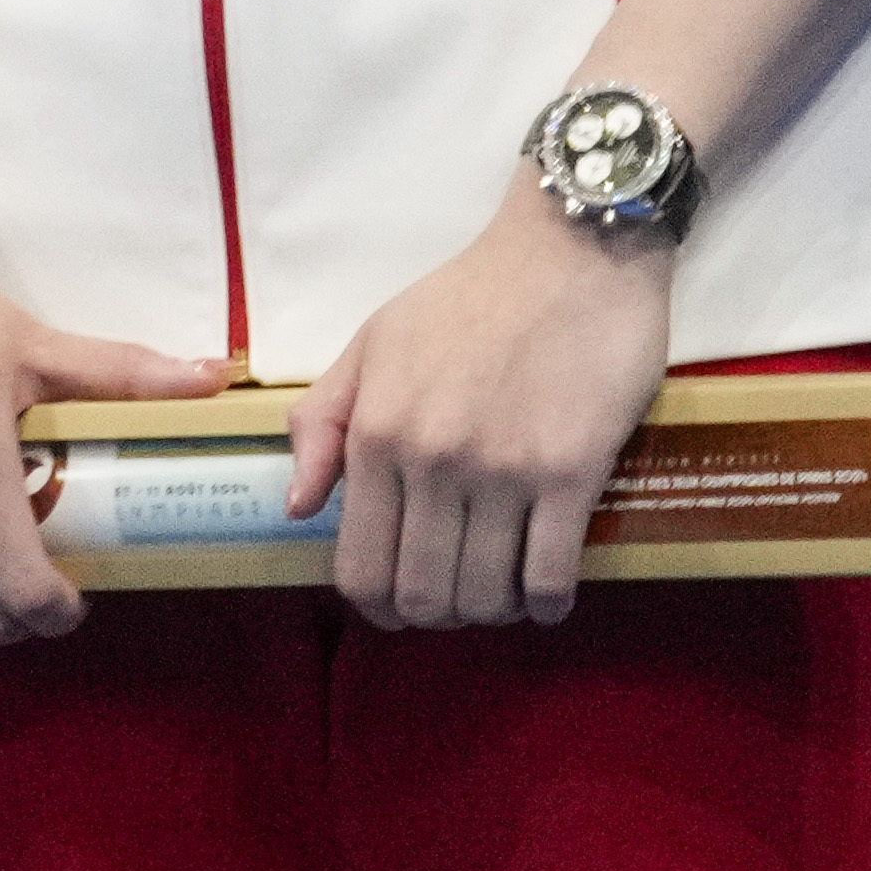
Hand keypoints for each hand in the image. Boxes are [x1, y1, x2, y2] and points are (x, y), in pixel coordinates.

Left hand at [285, 193, 675, 628]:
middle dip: (434, 615)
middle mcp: (432, 460)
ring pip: (486, 598)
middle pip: (423, 595)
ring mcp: (504, 471)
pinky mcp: (573, 475)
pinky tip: (544, 591)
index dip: (376, 605)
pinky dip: (544, 603)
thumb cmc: (465, 298)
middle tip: (453, 598)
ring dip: (492, 611)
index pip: (360, 565)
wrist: (569, 255)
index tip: (396, 604)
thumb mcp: (372, 343)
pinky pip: (550, 579)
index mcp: (376, 432)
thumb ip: (324, 423)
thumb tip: (297, 506)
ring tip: (499, 590)